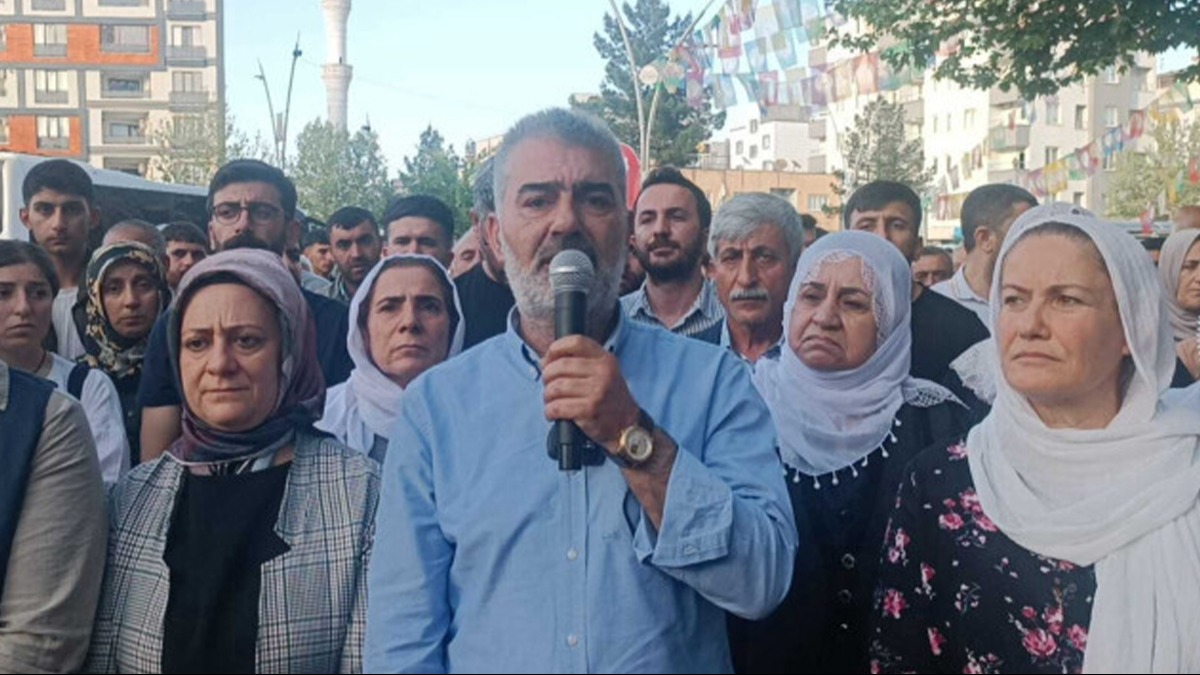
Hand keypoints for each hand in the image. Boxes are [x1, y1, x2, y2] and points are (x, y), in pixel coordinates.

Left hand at [541, 335, 639, 454]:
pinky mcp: (589, 410)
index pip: (576, 342)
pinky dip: (550, 411)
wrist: (627, 424)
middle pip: (561, 365)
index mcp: (605, 359)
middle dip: (547, 376)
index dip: (556, 348)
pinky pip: (558, 407)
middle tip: (547, 384)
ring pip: (556, 387)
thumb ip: (580, 362)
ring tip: (551, 400)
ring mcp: (597, 391)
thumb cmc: (609, 397)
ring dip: (548, 395)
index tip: (548, 358)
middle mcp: (603, 373)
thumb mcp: (603, 372)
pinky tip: (553, 413)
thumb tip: (545, 361)